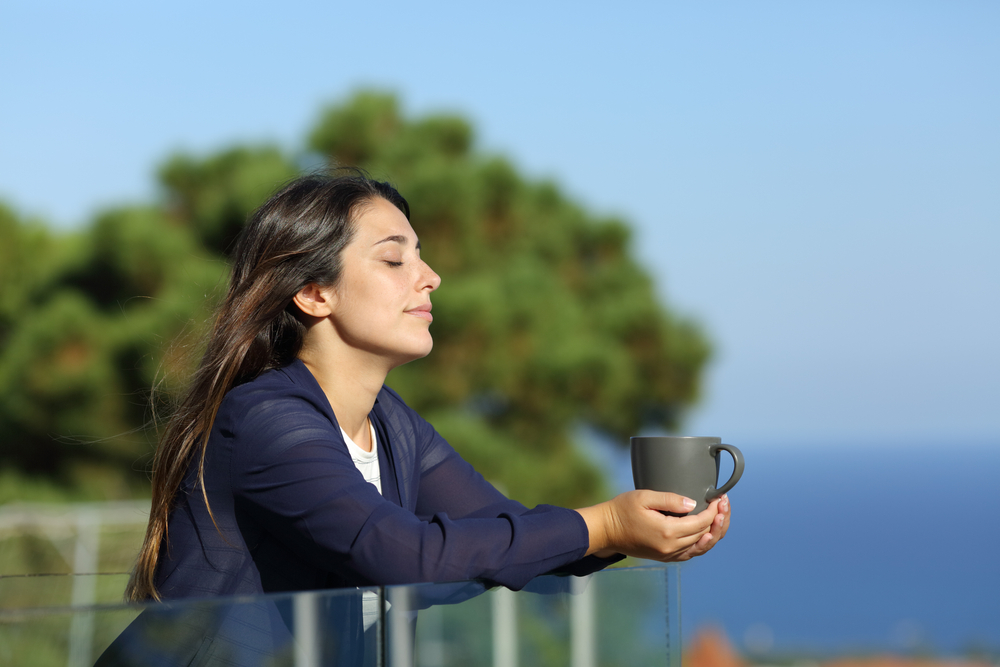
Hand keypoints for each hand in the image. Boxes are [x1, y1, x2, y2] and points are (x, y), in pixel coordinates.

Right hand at [577, 491, 730, 561]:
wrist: (606, 530)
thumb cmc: (622, 510)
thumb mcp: (644, 497)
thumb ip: (669, 499)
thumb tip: (692, 504)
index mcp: (667, 531)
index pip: (701, 522)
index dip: (715, 510)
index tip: (720, 497)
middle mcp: (670, 547)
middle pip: (705, 535)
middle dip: (719, 519)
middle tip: (725, 504)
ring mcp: (668, 554)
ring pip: (701, 547)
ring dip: (714, 533)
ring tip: (722, 518)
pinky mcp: (664, 556)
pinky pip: (690, 553)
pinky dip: (702, 544)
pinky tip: (707, 533)